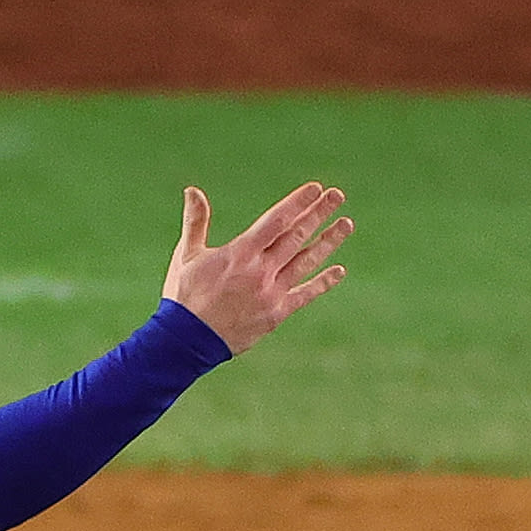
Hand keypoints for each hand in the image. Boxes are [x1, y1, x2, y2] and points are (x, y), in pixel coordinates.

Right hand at [163, 182, 351, 354]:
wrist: (186, 341)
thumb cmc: (184, 295)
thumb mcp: (187, 255)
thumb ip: (196, 221)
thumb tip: (193, 190)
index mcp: (240, 254)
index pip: (277, 221)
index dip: (298, 203)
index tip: (316, 189)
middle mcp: (261, 270)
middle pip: (297, 236)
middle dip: (318, 213)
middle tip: (337, 195)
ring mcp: (272, 292)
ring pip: (307, 261)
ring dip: (328, 241)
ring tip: (346, 224)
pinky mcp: (277, 313)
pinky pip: (305, 294)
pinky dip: (323, 282)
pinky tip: (339, 271)